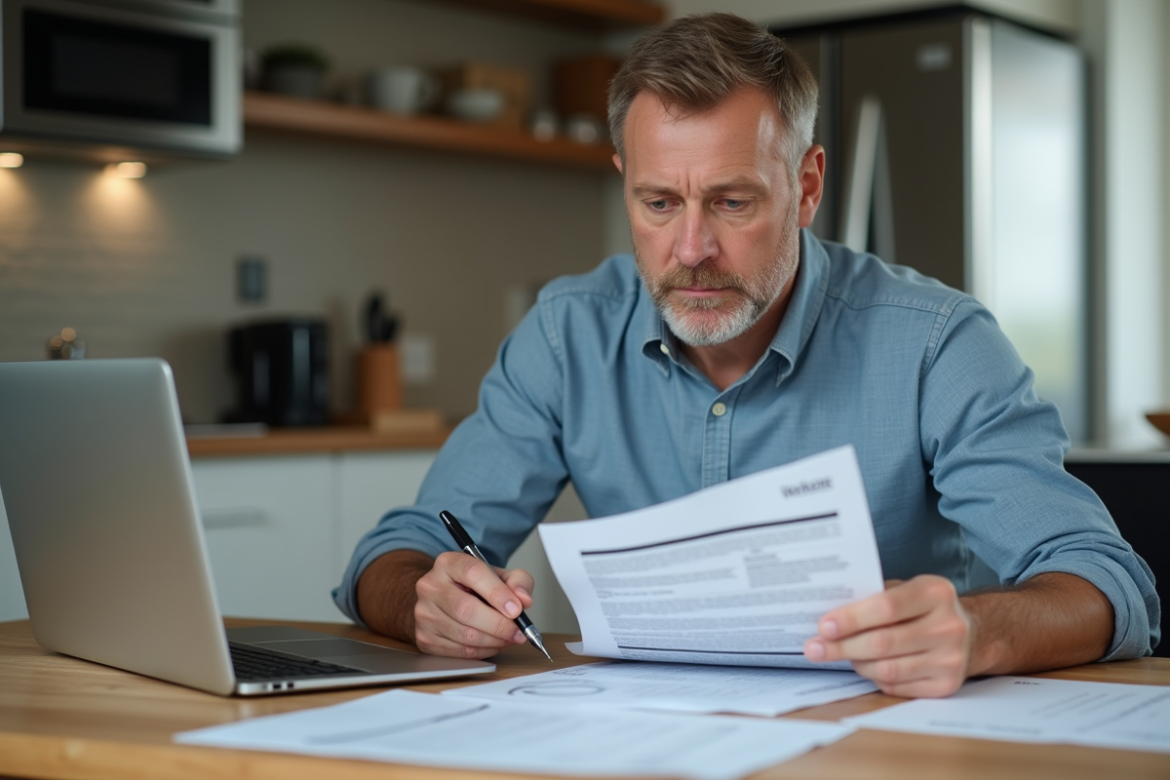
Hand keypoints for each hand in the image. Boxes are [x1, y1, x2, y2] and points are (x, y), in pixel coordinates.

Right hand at [412, 551, 535, 658]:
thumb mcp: (499, 575)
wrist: (444, 599)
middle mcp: (430, 586)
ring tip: (509, 638)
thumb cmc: (474, 587)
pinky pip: (459, 651)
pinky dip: (483, 651)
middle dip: (499, 625)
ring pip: (464, 634)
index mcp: (448, 563)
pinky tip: (493, 644)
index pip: (473, 574)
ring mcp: (424, 613)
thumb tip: (524, 599)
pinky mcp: (424, 637)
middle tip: (518, 632)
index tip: (516, 609)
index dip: (497, 593)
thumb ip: (518, 581)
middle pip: (466, 609)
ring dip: (494, 641)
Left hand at [803, 575, 974, 697]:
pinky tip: (869, 666)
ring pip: (886, 669)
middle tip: (815, 648)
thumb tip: (829, 616)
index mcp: (935, 593)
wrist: (972, 633)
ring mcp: (950, 659)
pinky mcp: (946, 685)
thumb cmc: (925, 607)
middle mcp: (948, 626)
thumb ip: (874, 597)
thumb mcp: (907, 589)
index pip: (886, 607)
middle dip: (842, 646)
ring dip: (856, 663)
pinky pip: (896, 686)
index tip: (824, 626)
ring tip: (843, 654)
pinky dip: (875, 678)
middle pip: (882, 642)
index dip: (851, 619)